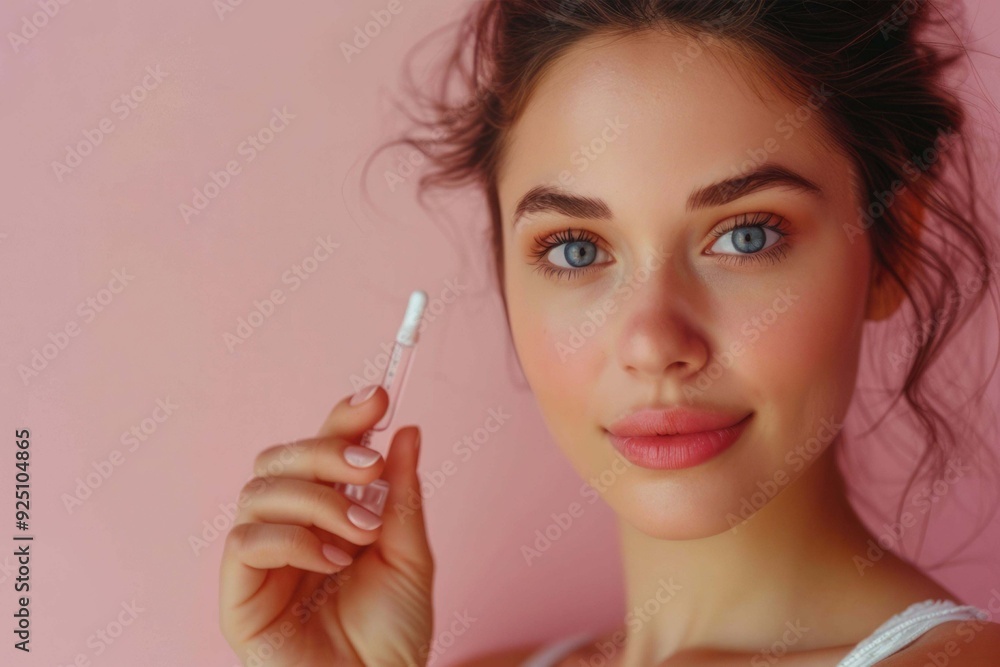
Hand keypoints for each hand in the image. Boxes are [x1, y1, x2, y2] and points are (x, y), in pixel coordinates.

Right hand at [219, 386, 434, 665]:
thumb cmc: (392, 633)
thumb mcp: (409, 555)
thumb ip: (402, 495)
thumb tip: (406, 430)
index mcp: (325, 513)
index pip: (319, 449)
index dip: (342, 418)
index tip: (379, 398)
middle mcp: (287, 528)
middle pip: (279, 457)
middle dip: (326, 451)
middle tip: (370, 468)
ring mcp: (259, 559)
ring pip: (261, 489)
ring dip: (317, 500)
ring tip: (361, 533)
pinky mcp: (238, 592)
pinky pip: (247, 538)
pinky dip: (295, 538)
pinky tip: (333, 560)